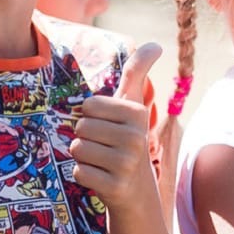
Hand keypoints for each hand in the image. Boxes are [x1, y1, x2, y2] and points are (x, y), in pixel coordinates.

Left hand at [72, 43, 161, 213]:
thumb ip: (138, 72)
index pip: (88, 106)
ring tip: (102, 161)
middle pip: (81, 127)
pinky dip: (84, 175)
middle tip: (105, 148)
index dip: (91, 117)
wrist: (136, 190)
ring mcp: (127, 163)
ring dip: (84, 157)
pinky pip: (79, 172)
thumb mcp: (134, 105)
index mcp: (138, 113)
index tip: (108, 127)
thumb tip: (156, 43)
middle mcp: (136, 137)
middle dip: (86, 138)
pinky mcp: (115, 186)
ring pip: (77, 149)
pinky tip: (101, 177)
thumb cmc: (127, 139)